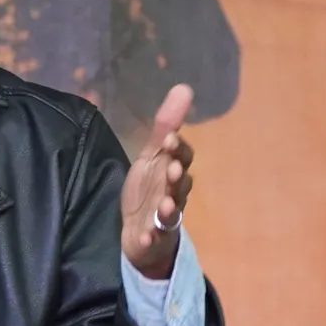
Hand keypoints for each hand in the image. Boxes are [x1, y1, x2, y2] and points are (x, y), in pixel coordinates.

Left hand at [119, 84, 193, 279]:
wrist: (141, 230)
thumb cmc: (149, 189)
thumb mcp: (152, 156)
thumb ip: (166, 126)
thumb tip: (184, 87)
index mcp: (173, 170)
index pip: (182, 157)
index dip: (177, 149)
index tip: (169, 139)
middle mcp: (174, 193)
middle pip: (180, 184)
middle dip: (177, 176)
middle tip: (172, 169)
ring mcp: (165, 217)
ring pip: (172, 212)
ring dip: (170, 208)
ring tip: (165, 205)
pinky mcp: (154, 237)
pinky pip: (154, 238)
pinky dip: (150, 237)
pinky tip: (145, 236)